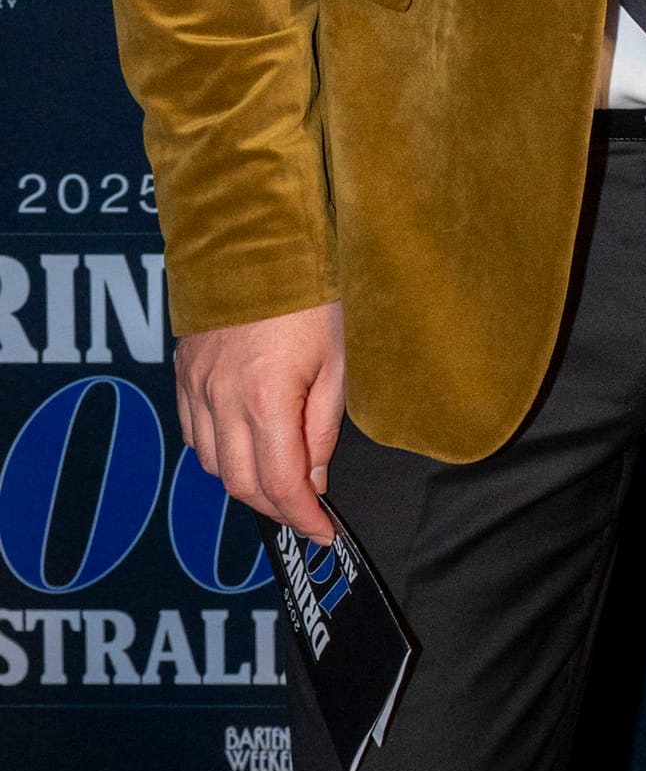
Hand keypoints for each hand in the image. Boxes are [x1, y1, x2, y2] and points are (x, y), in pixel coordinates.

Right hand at [176, 302, 345, 543]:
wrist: (255, 239)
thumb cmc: (309, 293)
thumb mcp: (336, 360)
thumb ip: (322, 426)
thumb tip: (314, 479)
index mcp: (266, 399)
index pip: (280, 484)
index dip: (303, 516)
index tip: (324, 531)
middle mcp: (222, 400)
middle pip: (242, 484)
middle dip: (276, 508)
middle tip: (306, 512)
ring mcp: (197, 387)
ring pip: (212, 464)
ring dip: (246, 482)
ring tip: (280, 480)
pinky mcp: (184, 372)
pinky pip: (194, 433)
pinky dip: (218, 452)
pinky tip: (243, 445)